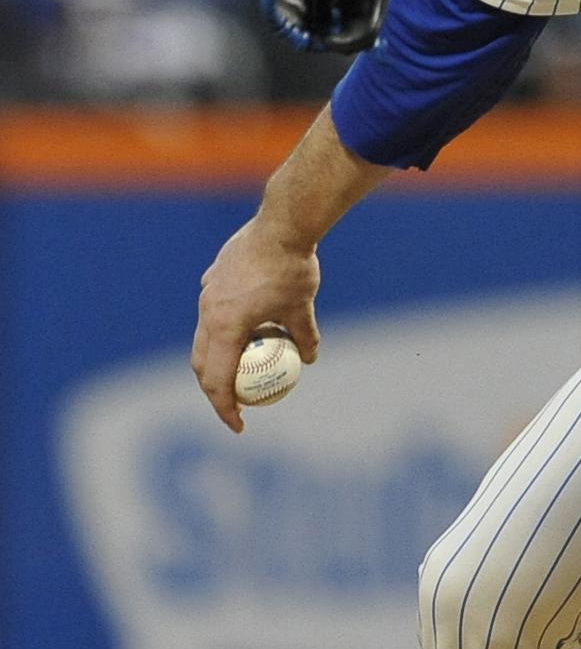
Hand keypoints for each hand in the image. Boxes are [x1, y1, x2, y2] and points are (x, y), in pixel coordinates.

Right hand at [192, 216, 320, 432]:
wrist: (281, 223)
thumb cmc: (293, 268)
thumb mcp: (302, 308)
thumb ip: (305, 337)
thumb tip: (310, 360)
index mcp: (225, 326)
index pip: (218, 381)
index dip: (225, 409)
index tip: (240, 425)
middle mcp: (208, 311)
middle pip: (202, 363)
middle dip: (214, 390)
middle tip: (235, 405)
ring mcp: (207, 292)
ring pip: (204, 337)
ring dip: (218, 359)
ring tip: (240, 369)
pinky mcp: (213, 277)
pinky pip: (212, 311)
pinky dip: (223, 328)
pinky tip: (246, 327)